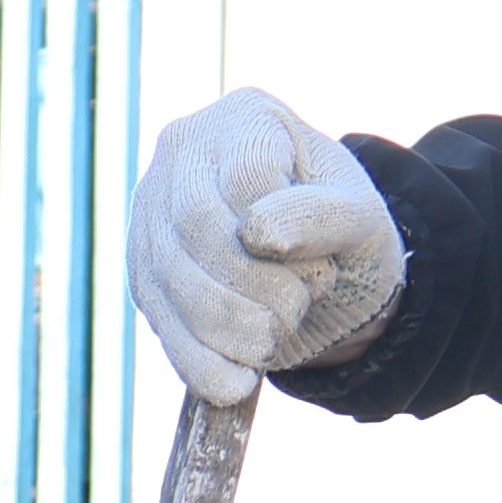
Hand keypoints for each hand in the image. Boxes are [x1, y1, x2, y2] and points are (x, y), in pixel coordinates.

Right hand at [129, 87, 403, 403]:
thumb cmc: (342, 230)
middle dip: (250, 286)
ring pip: (169, 275)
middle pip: (196, 226)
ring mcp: (151, 214)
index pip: (246, 177)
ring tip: (271, 340)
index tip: (317, 268)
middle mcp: (181, 156)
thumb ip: (322, 213)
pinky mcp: (143, 274)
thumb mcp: (358, 215)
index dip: (280, 234)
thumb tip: (261, 233)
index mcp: (242, 119)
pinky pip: (159, 320)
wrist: (319, 270)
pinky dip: (197, 361)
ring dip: (227, 325)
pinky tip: (235, 383)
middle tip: (293, 312)